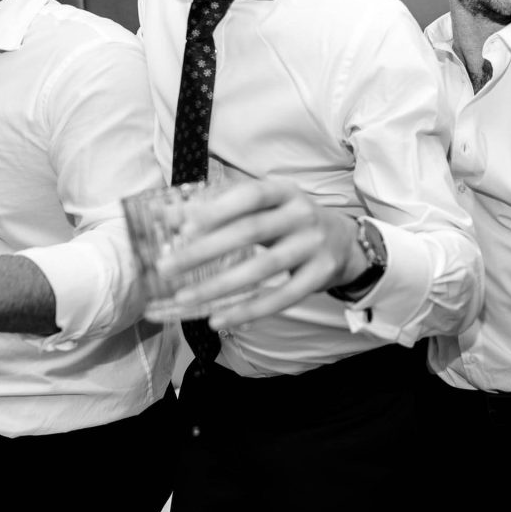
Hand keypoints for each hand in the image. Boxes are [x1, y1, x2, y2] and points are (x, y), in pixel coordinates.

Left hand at [158, 180, 362, 328]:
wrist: (344, 242)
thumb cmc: (289, 222)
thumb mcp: (265, 206)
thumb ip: (221, 207)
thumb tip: (165, 216)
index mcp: (285, 191)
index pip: (250, 195)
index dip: (217, 209)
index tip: (181, 228)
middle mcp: (302, 214)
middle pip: (251, 231)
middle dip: (205, 250)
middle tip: (166, 267)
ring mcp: (314, 246)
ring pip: (264, 268)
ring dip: (220, 285)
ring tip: (184, 299)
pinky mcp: (320, 276)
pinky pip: (282, 297)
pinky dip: (249, 311)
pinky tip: (220, 319)